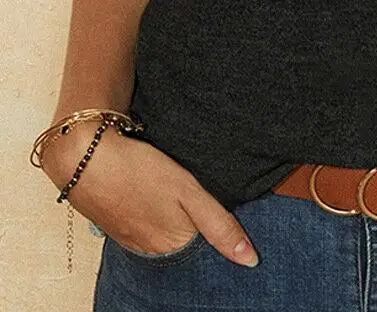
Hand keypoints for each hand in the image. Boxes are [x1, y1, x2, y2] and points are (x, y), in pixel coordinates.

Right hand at [40, 122, 259, 266]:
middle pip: (184, 244)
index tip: (226, 215)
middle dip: (197, 228)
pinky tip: (156, 196)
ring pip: (164, 234)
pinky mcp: (117, 224)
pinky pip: (145, 226)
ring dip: (174, 220)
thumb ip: (219, 225)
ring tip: (178, 196)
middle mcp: (151, 251)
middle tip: (197, 198)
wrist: (84, 157)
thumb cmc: (140, 171)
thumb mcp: (188, 192)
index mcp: (172, 247)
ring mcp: (131, 239)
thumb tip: (250, 260)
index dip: (218, 234)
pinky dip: (155, 214)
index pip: (206, 252)